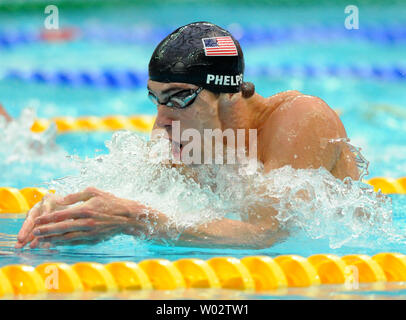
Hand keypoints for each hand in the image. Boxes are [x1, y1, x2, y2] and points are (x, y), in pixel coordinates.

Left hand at [17, 187, 147, 248]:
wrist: (128, 216)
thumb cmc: (110, 201)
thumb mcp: (94, 192)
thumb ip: (75, 196)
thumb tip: (60, 200)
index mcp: (85, 209)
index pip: (62, 214)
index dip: (48, 218)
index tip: (37, 221)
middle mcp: (87, 222)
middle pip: (62, 228)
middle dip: (46, 230)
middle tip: (34, 233)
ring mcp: (91, 232)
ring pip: (68, 237)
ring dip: (53, 239)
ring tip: (42, 240)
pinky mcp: (94, 239)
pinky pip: (77, 242)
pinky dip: (65, 243)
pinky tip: (57, 243)